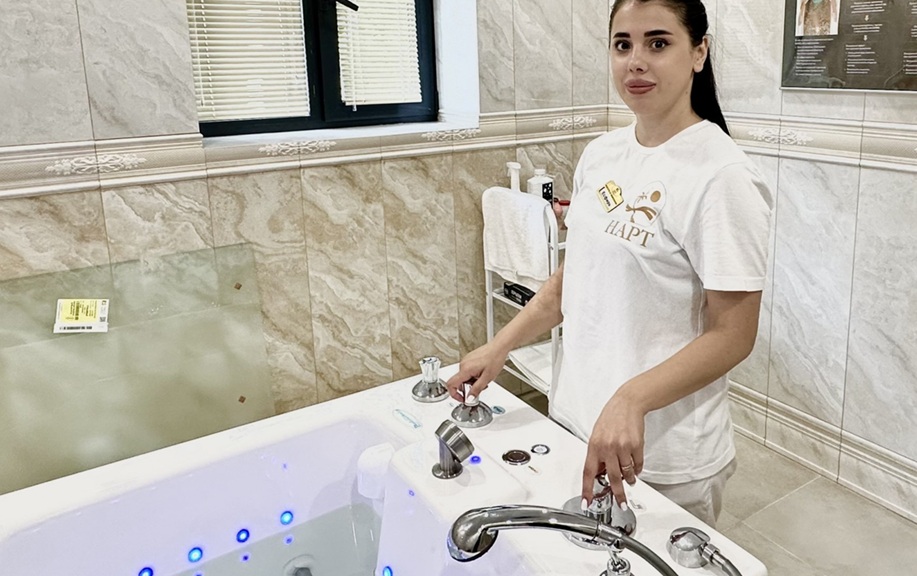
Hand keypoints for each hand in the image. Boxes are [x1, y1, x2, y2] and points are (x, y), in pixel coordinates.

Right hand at [444, 342, 507, 401]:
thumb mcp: (487, 378)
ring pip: (464, 377)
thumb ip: (477, 389)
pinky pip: (467, 371)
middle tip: (480, 388)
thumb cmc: (495, 359)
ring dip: (472, 382)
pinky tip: (482, 374)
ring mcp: (466, 361)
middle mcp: (463, 364)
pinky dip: (473, 376)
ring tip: (483, 379)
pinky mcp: (469, 359)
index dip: (454, 395)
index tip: (462, 399)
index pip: (451, 384)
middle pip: (459, 382)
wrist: (499, 347)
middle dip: (468, 388)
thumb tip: (469, 398)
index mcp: (465, 369)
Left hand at [581, 392, 645, 507]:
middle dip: (618, 494)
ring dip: (630, 480)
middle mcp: (608, 447)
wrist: (627, 404)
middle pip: (613, 478)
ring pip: (627, 473)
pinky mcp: (636, 445)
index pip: (588, 472)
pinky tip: (635, 467)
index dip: (587, 489)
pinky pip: (638, 465)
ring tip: (630, 479)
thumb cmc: (611, 419)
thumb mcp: (597, 436)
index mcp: (594, 446)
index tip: (587, 502)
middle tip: (621, 503)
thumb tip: (598, 474)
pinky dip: (637, 469)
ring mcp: (623, 447)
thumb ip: (597, 455)